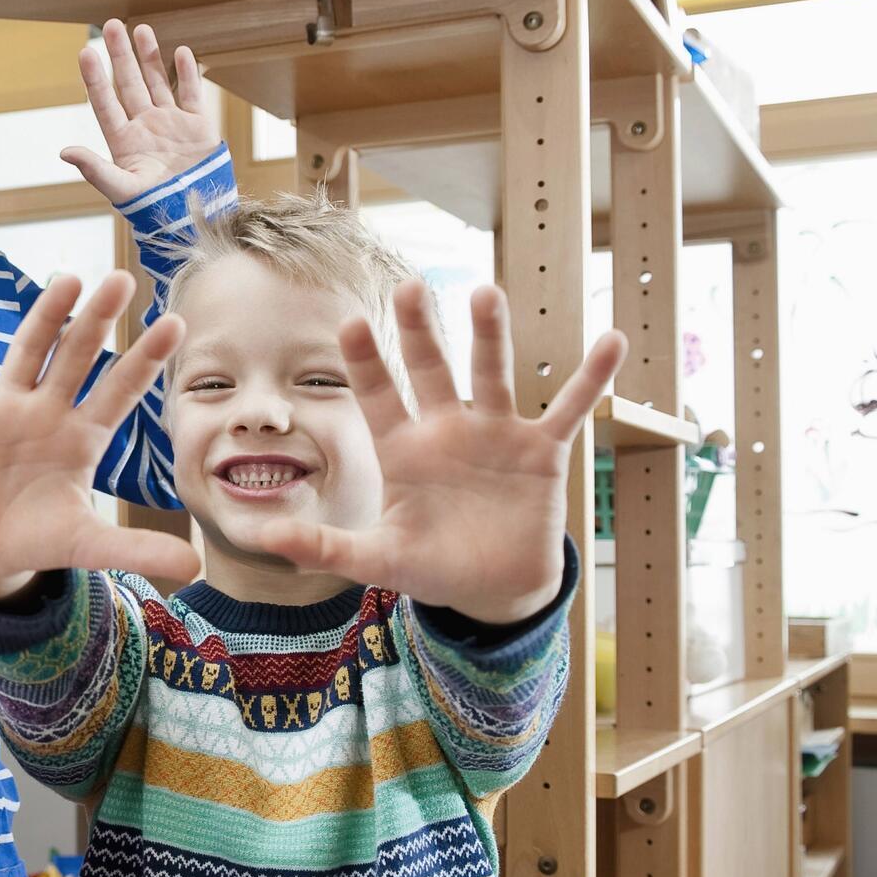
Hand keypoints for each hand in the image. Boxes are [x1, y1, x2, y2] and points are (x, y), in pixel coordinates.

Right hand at [0, 271, 201, 600]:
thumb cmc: (37, 542)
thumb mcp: (88, 546)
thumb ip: (136, 550)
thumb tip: (196, 568)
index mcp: (83, 437)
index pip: (120, 390)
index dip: (145, 359)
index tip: (175, 323)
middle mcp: (47, 413)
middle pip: (76, 357)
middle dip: (97, 320)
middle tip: (122, 279)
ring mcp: (3, 410)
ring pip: (26, 353)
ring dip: (44, 317)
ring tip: (68, 279)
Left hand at [61, 20, 221, 205]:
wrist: (194, 217)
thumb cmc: (153, 208)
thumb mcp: (120, 189)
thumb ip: (94, 168)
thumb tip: (64, 151)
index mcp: (123, 141)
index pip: (104, 102)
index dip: (94, 78)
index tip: (85, 52)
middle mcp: (144, 127)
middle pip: (129, 84)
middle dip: (121, 55)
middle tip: (111, 25)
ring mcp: (171, 124)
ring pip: (158, 82)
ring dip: (150, 57)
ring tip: (141, 29)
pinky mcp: (198, 127)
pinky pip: (191, 94)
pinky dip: (188, 73)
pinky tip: (181, 52)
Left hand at [243, 281, 627, 623]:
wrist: (492, 590)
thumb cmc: (431, 567)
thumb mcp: (377, 560)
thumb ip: (324, 547)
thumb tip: (265, 539)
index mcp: (403, 449)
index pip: (377, 396)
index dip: (365, 361)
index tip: (350, 323)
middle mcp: (447, 429)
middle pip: (430, 369)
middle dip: (421, 330)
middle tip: (411, 286)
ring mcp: (495, 434)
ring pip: (492, 375)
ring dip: (491, 336)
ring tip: (486, 294)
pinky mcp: (541, 451)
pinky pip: (569, 408)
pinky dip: (590, 378)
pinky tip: (610, 341)